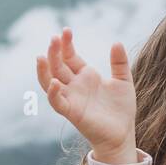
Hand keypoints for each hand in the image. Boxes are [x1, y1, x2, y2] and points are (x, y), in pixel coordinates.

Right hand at [36, 27, 136, 159]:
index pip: (70, 56)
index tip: (66, 30)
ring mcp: (72, 98)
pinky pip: (57, 103)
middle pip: (58, 66)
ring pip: (50, 82)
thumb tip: (116, 42)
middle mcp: (75, 85)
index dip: (66, 44)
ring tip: (42, 55)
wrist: (123, 133)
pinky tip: (54, 82)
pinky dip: (53, 93)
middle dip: (54, 52)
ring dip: (45, 70)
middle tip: (54, 38)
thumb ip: (119, 62)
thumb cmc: (122, 108)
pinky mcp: (72, 112)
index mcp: (86, 75)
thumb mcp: (123, 80)